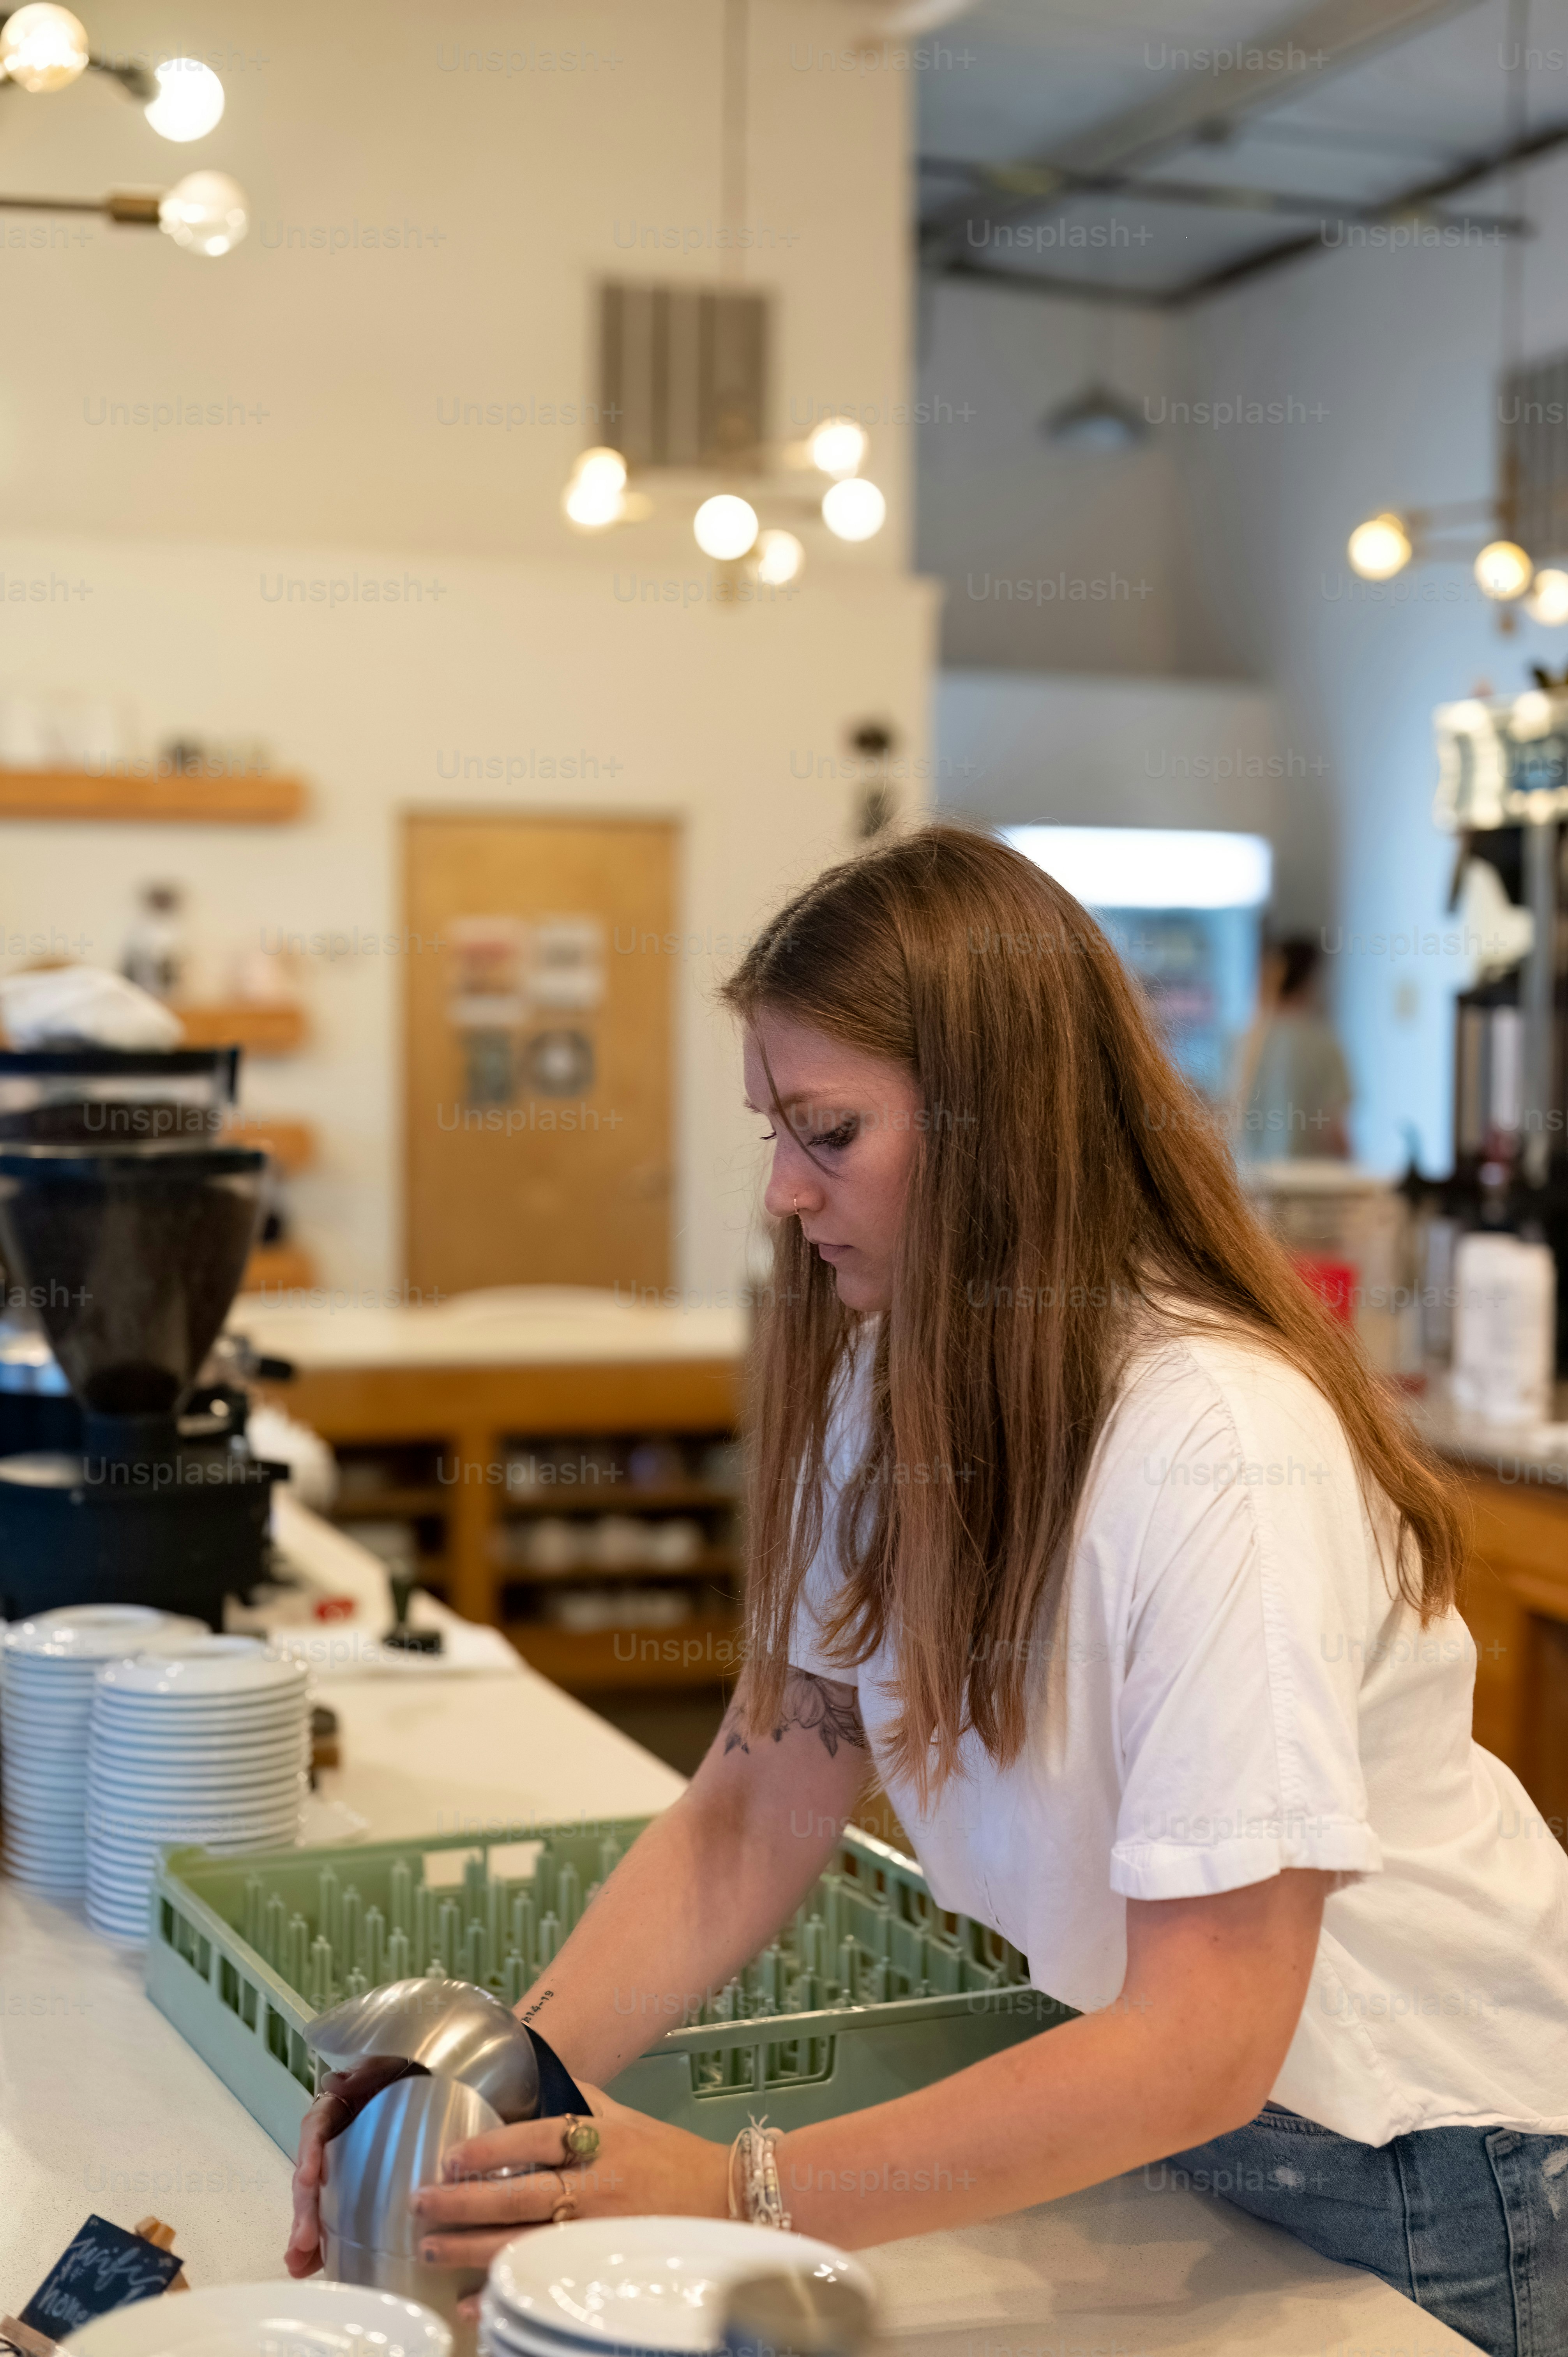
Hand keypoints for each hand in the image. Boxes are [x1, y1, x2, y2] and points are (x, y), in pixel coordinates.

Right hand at [285, 2056, 414, 2277]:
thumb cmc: (408, 2073)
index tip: (307, 2181)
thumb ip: (365, 2072)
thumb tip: (336, 2083)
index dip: (308, 2154)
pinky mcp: (356, 2190)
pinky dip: (324, 2241)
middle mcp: (334, 2140)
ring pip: (318, 2200)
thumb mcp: (389, 2065)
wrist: (435, 2085)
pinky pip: (336, 2215)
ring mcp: (343, 2167)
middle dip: (305, 2210)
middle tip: (303, 2243)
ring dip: (306, 2233)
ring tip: (299, 2264)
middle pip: (312, 2175)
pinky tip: (313, 2265)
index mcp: (337, 2108)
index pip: (316, 2129)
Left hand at [411, 2082, 731, 2301]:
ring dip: (469, 2248)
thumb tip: (538, 2077)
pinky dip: (506, 2292)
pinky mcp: (602, 2266)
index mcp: (600, 2141)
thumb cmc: (673, 2158)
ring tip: (429, 2249)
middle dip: (461, 2202)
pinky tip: (472, 2301)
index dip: (488, 2148)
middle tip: (419, 2204)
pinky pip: (545, 2281)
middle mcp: (595, 2186)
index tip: (449, 2157)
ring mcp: (597, 2231)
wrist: (727, 2201)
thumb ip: (583, 2100)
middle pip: (517, 2194)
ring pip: (522, 2241)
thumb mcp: (628, 2118)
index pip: (534, 2139)